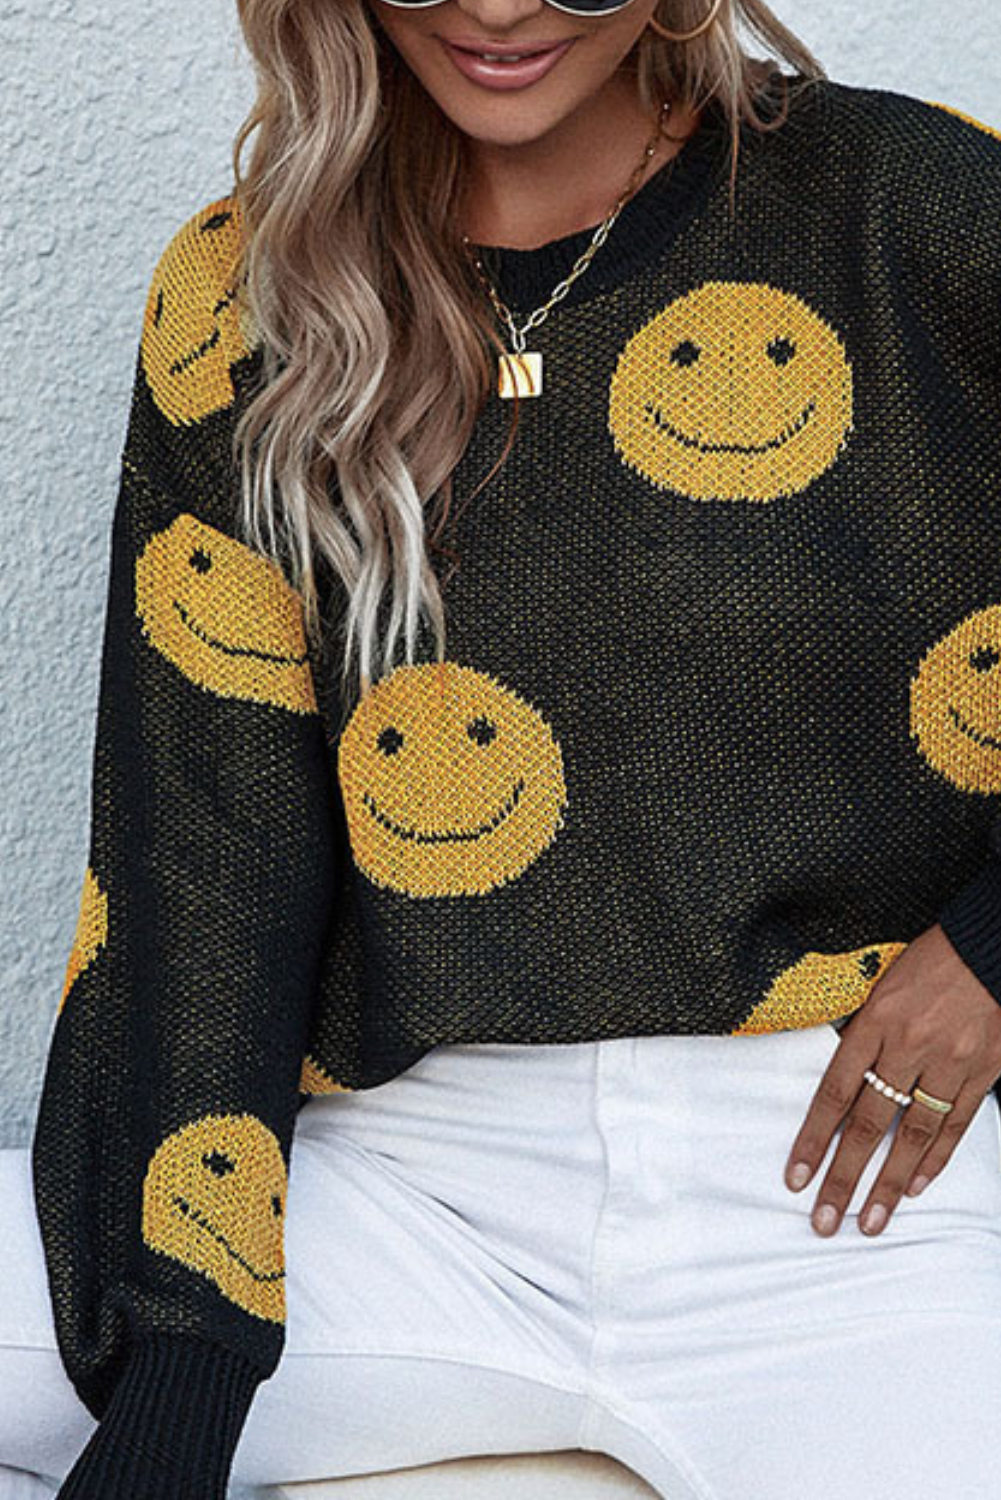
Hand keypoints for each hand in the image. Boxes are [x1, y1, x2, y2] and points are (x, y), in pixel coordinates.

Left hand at [783, 923, 1000, 1236]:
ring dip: (889, 1183)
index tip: (796, 1177)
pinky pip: (954, 1123)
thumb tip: (840, 1084)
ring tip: (869, 1221)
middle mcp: (907, 1045)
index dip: (813, 1139)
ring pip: (912, 1135)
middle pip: (868, 1124)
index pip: (834, 1092)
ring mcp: (947, 1062)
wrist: (989, 946)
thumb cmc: (930, 962)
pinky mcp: (981, 1071)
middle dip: (843, 1177)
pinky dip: (935, 1159)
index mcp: (873, 1021)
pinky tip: (916, 1187)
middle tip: (824, 1220)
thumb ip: (861, 1034)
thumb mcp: (881, 987)